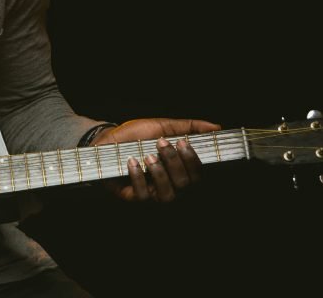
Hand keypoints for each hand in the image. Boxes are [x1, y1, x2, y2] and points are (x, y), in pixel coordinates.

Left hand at [93, 118, 220, 202]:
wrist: (107, 139)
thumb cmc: (137, 135)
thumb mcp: (162, 126)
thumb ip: (189, 127)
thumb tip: (216, 127)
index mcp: (179, 170)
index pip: (198, 175)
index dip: (193, 161)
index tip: (182, 142)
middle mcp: (170, 185)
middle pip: (184, 184)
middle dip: (174, 163)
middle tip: (161, 143)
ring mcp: (152, 193)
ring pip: (167, 195)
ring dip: (160, 173)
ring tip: (148, 155)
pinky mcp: (133, 197)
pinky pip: (142, 196)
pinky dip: (138, 177)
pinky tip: (133, 162)